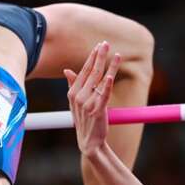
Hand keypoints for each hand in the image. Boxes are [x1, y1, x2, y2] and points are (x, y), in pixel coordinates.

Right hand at [64, 41, 120, 155]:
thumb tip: (67, 70)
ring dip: (110, 67)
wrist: (88, 142)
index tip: (99, 45)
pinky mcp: (97, 111)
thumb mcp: (74, 103)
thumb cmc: (83, 121)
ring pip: (100, 81)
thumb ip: (72, 85)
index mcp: (72, 93)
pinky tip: (109, 77)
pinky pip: (103, 96)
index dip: (92, 58)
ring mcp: (87, 104)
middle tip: (105, 43)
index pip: (84, 71)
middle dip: (99, 56)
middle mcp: (78, 97)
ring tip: (117, 55)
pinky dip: (106, 86)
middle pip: (91, 72)